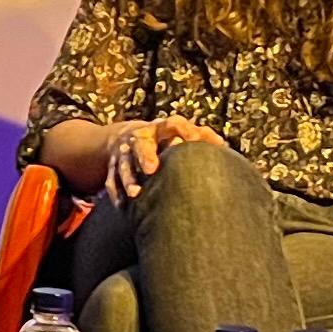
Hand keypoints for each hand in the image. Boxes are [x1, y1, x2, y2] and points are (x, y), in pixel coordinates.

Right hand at [103, 115, 220, 199]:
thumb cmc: (162, 139)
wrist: (124, 137)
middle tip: (152, 169)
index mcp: (161, 127)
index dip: (184, 133)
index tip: (189, 144)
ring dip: (129, 179)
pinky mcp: (112, 167)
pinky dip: (115, 192)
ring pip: (123, 165)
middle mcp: (140, 137)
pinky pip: (111, 180)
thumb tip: (222, 146)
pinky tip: (123, 206)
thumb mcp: (178, 131)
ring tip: (135, 194)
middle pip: (141, 144)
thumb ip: (199, 135)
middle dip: (145, 155)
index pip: (173, 125)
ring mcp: (124, 153)